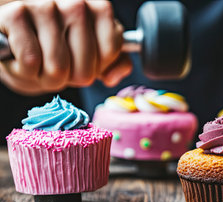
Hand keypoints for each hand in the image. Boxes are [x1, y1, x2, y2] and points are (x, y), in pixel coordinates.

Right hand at [0, 0, 131, 94]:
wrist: (14, 39)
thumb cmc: (56, 48)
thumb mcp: (93, 55)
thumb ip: (114, 63)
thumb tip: (113, 76)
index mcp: (99, 9)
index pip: (110, 51)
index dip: (94, 68)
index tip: (81, 62)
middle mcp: (75, 3)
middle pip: (85, 67)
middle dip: (69, 78)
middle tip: (56, 68)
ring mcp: (44, 6)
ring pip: (58, 67)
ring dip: (46, 78)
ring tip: (40, 64)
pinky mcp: (15, 14)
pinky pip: (30, 61)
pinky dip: (26, 71)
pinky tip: (22, 58)